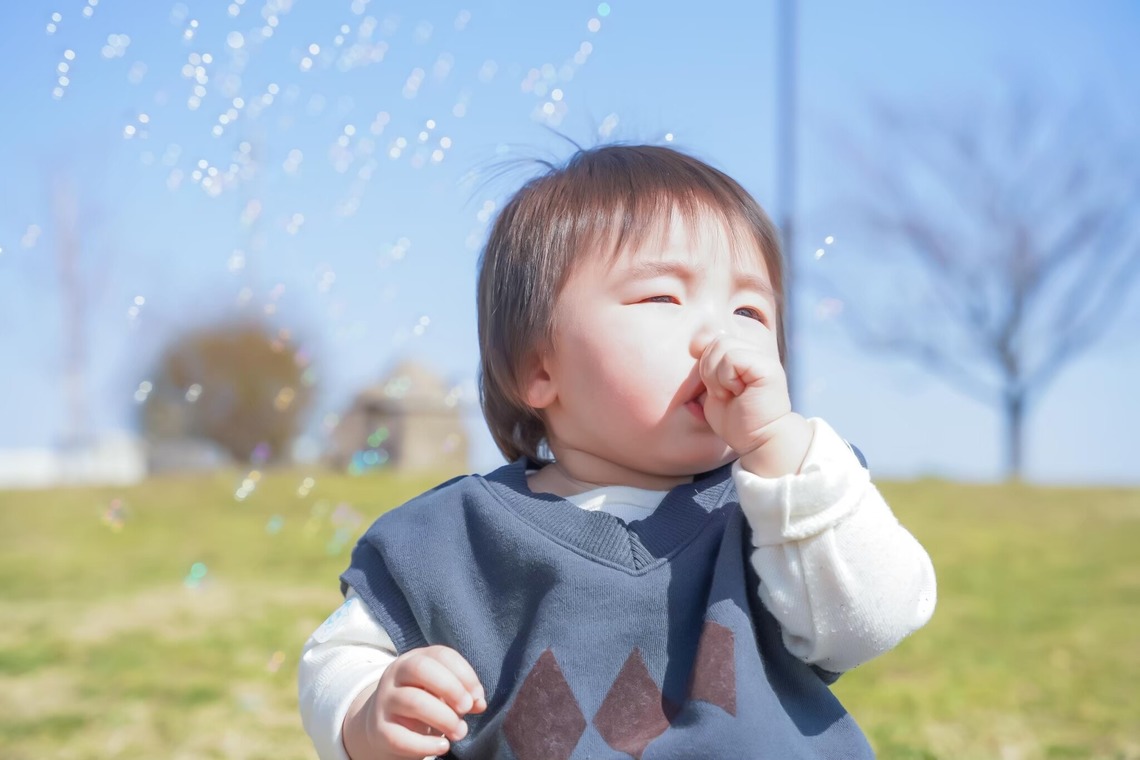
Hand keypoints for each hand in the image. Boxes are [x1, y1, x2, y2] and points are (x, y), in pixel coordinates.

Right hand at [344, 645, 486, 759]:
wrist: (383, 725)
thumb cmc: (422, 703)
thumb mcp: (441, 692)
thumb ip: (462, 693)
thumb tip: (479, 703)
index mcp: (414, 659)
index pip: (441, 654)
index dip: (464, 673)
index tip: (477, 696)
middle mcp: (396, 675)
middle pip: (421, 668)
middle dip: (451, 687)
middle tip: (467, 708)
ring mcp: (385, 700)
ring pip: (413, 701)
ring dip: (444, 717)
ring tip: (461, 732)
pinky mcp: (379, 729)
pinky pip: (400, 737)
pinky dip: (425, 744)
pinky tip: (443, 747)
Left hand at [695, 331, 809, 475]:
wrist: (759, 441)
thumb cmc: (737, 422)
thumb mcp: (712, 389)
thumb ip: (706, 365)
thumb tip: (695, 343)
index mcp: (744, 356)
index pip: (714, 338)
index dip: (704, 358)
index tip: (714, 386)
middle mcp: (755, 353)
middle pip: (716, 340)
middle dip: (709, 369)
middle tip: (724, 393)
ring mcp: (763, 358)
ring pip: (722, 345)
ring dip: (717, 375)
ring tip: (731, 394)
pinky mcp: (767, 367)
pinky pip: (732, 357)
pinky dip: (726, 378)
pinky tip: (737, 393)